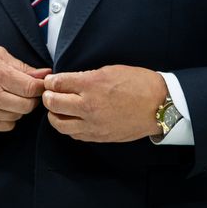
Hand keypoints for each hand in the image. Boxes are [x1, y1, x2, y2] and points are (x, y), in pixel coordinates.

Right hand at [0, 44, 48, 131]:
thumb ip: (21, 66)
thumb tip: (44, 74)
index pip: (31, 88)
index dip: (40, 86)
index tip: (40, 83)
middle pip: (27, 106)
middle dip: (32, 98)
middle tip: (27, 90)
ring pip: (18, 116)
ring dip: (20, 107)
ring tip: (11, 95)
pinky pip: (7, 126)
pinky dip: (9, 117)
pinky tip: (2, 106)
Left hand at [42, 65, 167, 141]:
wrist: (159, 106)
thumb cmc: (138, 84)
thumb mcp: (110, 70)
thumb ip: (86, 76)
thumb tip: (68, 81)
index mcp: (91, 85)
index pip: (57, 84)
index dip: (50, 81)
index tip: (50, 81)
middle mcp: (89, 106)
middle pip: (52, 104)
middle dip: (47, 97)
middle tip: (50, 93)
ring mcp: (92, 124)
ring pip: (58, 123)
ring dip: (54, 114)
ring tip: (58, 108)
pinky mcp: (98, 136)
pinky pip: (73, 134)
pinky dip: (68, 126)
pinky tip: (72, 119)